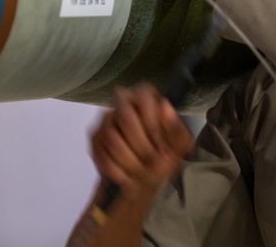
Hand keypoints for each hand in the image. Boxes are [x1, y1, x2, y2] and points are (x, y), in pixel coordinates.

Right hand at [90, 84, 191, 199]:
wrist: (147, 171)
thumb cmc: (166, 151)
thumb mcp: (179, 143)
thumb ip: (175, 127)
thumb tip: (164, 107)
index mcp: (146, 96)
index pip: (144, 100)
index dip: (153, 126)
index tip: (162, 148)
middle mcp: (123, 101)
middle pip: (125, 119)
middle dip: (141, 147)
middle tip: (153, 166)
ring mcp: (106, 119)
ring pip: (111, 138)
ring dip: (128, 161)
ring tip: (141, 175)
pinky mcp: (96, 137)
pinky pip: (100, 152)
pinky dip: (114, 169)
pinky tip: (125, 178)